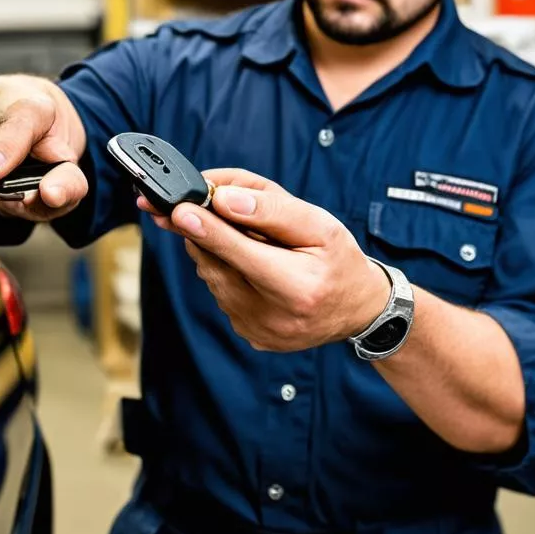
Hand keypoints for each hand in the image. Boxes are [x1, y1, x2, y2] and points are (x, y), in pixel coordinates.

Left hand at [141, 169, 390, 350]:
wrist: (356, 308)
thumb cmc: (338, 260)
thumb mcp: (319, 224)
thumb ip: (272, 209)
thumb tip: (224, 199)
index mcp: (298, 287)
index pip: (239, 252)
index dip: (207, 228)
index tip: (179, 209)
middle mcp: (273, 316)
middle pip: (216, 264)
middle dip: (202, 231)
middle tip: (191, 204)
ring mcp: (257, 329)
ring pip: (211, 277)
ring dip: (213, 249)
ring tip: (237, 233)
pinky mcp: (248, 334)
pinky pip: (220, 293)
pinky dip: (224, 270)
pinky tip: (244, 260)